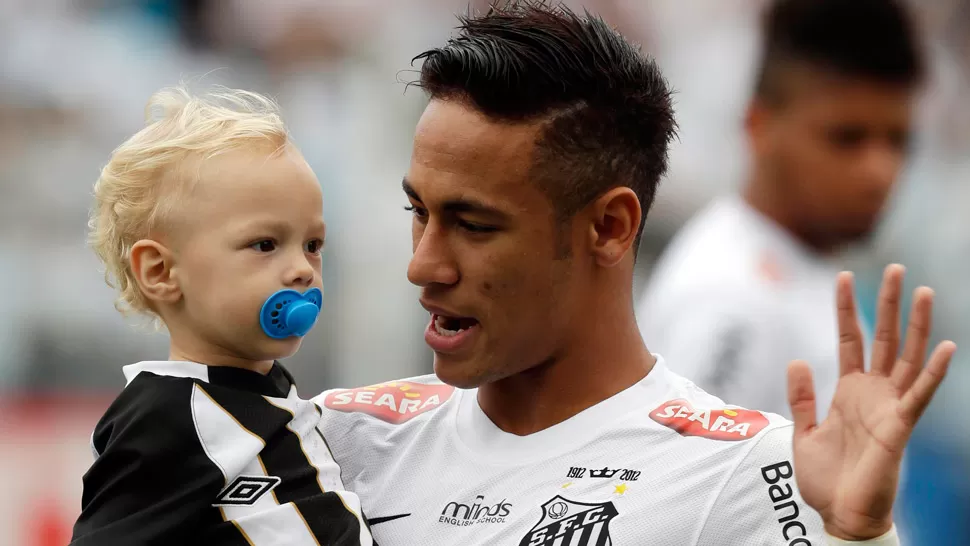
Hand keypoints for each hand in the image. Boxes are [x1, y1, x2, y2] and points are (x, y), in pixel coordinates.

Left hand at [787, 264, 955, 539]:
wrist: (840, 515)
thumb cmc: (825, 478)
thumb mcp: (804, 432)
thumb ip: (802, 396)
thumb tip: (797, 358)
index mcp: (849, 390)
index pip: (849, 339)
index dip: (846, 309)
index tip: (842, 276)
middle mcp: (873, 393)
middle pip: (883, 338)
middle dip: (888, 304)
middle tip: (896, 268)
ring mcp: (889, 407)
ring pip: (907, 357)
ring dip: (916, 325)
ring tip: (923, 291)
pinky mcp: (900, 427)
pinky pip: (920, 396)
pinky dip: (933, 372)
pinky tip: (946, 346)